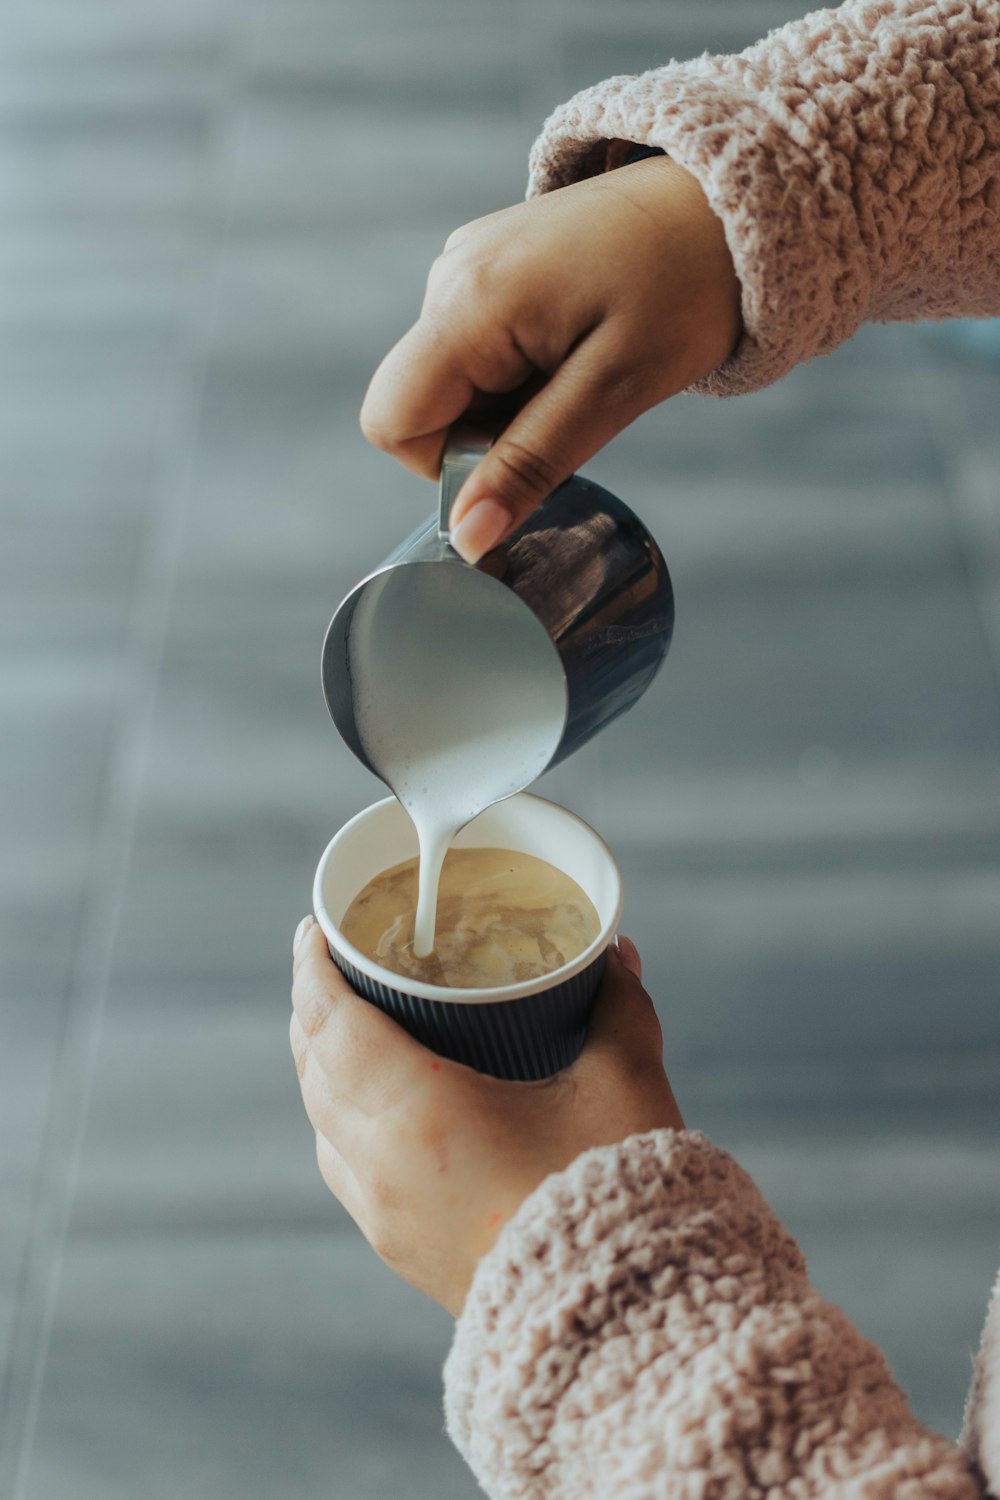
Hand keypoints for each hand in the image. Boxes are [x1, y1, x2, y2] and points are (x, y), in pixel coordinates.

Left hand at [290, 921, 683, 1316]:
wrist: (620, 1329)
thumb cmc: (617, 1200)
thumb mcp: (624, 1086)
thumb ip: (618, 1009)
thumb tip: (616, 954)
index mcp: (418, 1113)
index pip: (332, 1022)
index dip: (314, 969)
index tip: (315, 929)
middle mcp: (380, 1164)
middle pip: (315, 1067)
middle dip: (315, 1008)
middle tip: (337, 963)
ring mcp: (384, 1214)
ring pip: (323, 1120)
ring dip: (324, 1064)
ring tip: (352, 1025)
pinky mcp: (401, 1249)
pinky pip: (345, 1165)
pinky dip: (343, 1117)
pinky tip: (379, 1105)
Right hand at [360, 155, 740, 561]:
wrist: (729, 203)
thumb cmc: (686, 287)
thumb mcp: (615, 391)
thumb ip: (531, 464)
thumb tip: (467, 536)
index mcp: (469, 302)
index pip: (392, 423)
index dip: (448, 465)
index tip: (527, 450)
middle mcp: (449, 276)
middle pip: (419, 406)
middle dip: (485, 435)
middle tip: (571, 405)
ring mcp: (464, 265)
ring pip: (450, 384)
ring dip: (508, 406)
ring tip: (583, 368)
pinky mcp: (486, 265)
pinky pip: (474, 351)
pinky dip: (518, 373)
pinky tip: (576, 346)